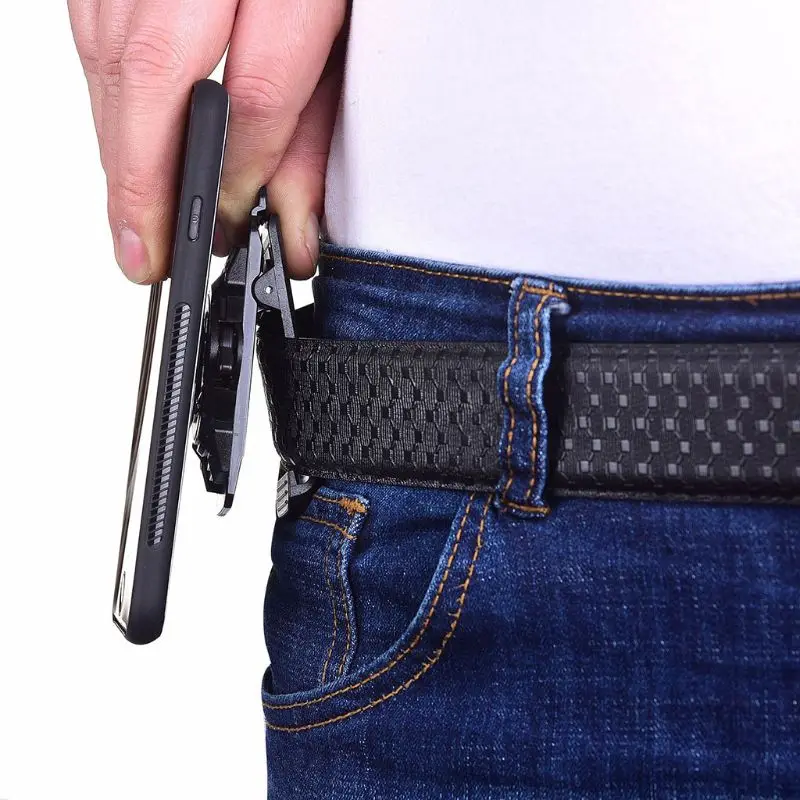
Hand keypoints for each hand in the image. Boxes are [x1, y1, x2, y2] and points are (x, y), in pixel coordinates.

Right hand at [67, 0, 346, 282]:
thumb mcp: (353, 40)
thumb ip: (319, 129)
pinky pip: (92, 22)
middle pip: (153, 71)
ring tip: (133, 217)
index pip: (256, 89)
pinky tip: (123, 142)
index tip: (232, 226)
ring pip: (109, 50)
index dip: (239, 173)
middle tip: (146, 253)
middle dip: (145, 182)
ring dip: (117, 146)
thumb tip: (294, 224)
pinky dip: (105, 91)